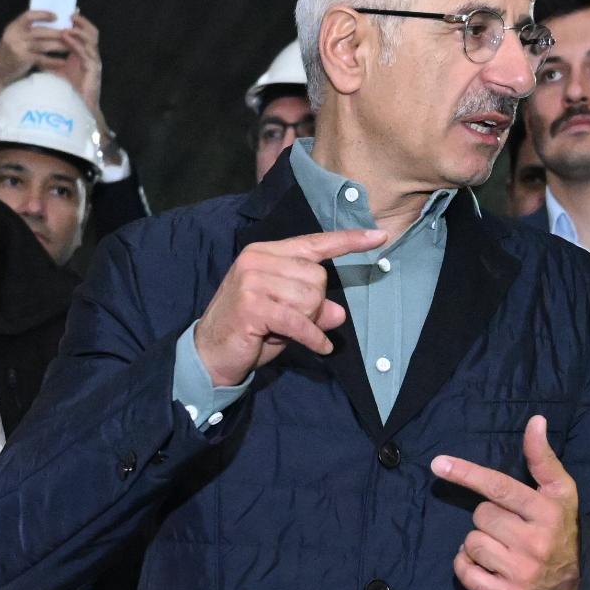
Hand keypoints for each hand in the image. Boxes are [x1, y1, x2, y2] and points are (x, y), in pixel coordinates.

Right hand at [0, 8, 85, 93]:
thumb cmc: (10, 55)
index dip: (43, 14)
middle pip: (40, 31)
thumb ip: (28, 32)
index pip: (28, 16)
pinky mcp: (22, 60)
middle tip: (71, 34)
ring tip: (70, 47)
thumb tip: (51, 22)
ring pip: (43, 45)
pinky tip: (62, 62)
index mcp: (13, 27)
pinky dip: (53, 61)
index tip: (56, 16)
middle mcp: (14, 35)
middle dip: (57, 33)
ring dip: (58, 46)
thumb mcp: (14, 39)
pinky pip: (41, 59)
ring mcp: (17, 48)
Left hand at [54, 10, 103, 107]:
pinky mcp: (93, 70)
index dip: (79, 23)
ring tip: (67, 25)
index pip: (85, 34)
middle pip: (92, 33)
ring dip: (78, 31)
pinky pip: (86, 52)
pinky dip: (76, 43)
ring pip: (91, 40)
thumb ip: (50, 61)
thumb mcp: (56, 72)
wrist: (77, 109)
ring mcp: (94, 63)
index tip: (69, 13)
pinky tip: (67, 37)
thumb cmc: (67, 93)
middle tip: (71, 14)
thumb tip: (34, 52)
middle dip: (82, 22)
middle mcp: (91, 57)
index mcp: (84, 55)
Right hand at [190, 227, 379, 387]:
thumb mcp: (288, 317)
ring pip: (310, 299)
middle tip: (296, 323)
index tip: (380, 236)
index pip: (314, 243)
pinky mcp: (252, 305)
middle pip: (316, 277)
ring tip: (289, 332)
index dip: (348, 241)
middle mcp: (257, 259)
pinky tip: (319, 347)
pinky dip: (312, 338)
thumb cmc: (250, 331)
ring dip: (309, 322)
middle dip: (315, 306)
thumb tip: (339, 313)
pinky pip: (299, 321)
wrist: (209, 353)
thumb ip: (313, 308)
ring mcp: (252, 280)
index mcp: (266, 252)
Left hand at [432, 415, 581, 589]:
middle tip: (510, 528)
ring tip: (502, 550)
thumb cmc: (561, 531)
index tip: (438, 463)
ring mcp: (521, 571)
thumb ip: (543, 458)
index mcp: (548, 511)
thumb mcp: (561, 493)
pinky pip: (465, 572)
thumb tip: (535, 421)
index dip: (467, 473)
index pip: (500, 487)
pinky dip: (466, 566)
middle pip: (481, 515)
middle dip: (489, 518)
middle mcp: (535, 541)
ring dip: (478, 544)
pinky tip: (486, 566)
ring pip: (471, 542)